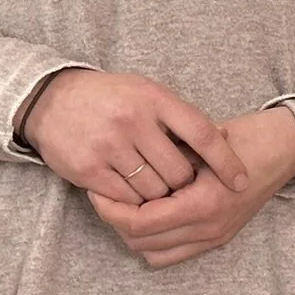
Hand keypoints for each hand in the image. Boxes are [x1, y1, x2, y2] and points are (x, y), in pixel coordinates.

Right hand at [21, 68, 247, 206]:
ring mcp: (109, 147)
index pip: (202, 133)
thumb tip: (226, 138)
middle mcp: (134, 122)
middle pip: (178, 171)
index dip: (226, 161)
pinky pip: (124, 199)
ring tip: (156, 186)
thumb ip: (180, 116)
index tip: (241, 180)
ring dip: (160, 195)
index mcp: (156, 99)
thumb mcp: (149, 92)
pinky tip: (132, 191)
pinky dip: (133, 201)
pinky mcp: (88, 170)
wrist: (53, 100)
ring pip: (153, 190)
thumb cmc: (113, 97)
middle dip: (186, 183)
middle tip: (183, 184)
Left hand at [89, 105, 294, 267]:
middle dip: (116, 220)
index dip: (110, 209)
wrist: (290, 147)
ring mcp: (215, 237)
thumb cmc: (250, 135)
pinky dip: (154, 242)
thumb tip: (123, 160)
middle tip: (106, 194)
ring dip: (134, 233)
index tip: (98, 189)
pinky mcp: (219, 238)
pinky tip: (152, 215)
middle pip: (140, 242)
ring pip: (152, 253)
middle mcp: (209, 228)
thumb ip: (166, 156)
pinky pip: (171, 254)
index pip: (139, 222)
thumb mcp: (203, 139)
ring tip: (127, 205)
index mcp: (204, 203)